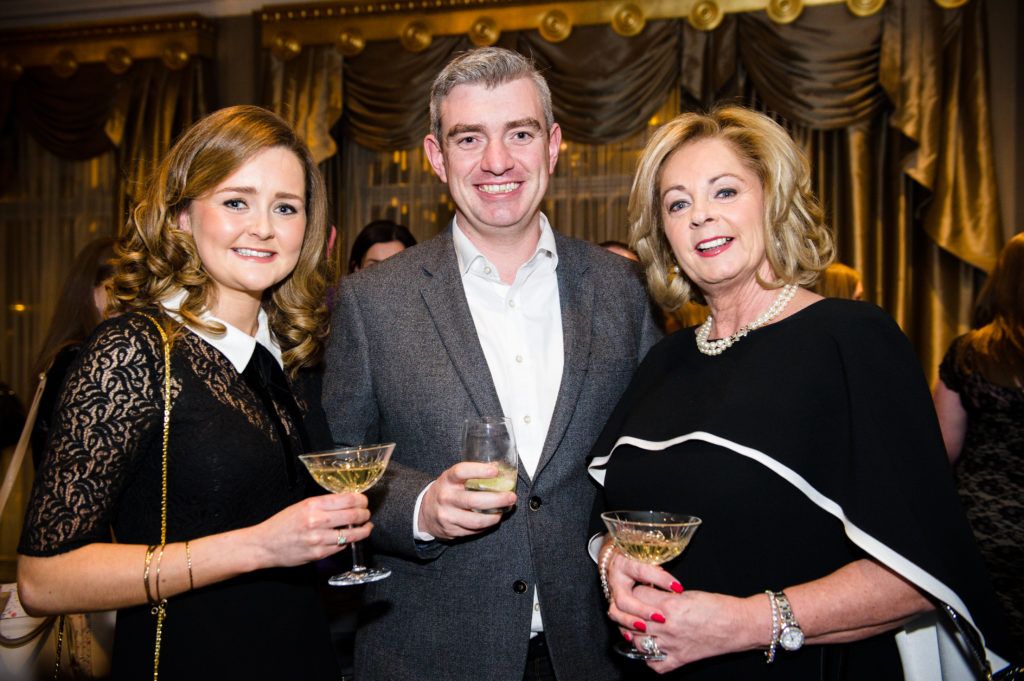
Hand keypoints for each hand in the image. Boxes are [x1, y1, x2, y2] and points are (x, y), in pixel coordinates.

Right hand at [249, 493, 371, 568]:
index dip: (361, 499)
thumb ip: (324, 504)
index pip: (348, 499)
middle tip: (366, 513)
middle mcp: (317, 521)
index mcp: (313, 505)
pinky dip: (348, 541)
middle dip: (365, 514)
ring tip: (366, 527)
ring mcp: (319, 539)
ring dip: (363, 530)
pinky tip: (348, 538)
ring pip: (352, 534)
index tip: (364, 501)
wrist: (265, 545)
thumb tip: (348, 502)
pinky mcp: (319, 554)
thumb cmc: (282, 524)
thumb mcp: (301, 506)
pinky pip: (341, 547)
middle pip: (354, 515)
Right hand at [418, 462, 516, 540]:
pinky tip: (492, 519)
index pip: (461, 472)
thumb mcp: (453, 478)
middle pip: (473, 500)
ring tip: (504, 511)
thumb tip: (499, 469)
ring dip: (494, 517)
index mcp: (447, 480)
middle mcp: (446, 497)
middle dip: (496, 500)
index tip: (495, 470)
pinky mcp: (451, 531)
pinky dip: (486, 525)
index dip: (479, 470)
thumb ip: (471, 475)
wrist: (425, 512)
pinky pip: (473, 530)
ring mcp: (447, 516)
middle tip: (511, 497)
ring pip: (475, 520)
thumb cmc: (446, 491)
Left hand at [606, 553, 759, 671]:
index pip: (636, 596)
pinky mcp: (679, 659)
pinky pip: (654, 664)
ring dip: (634, 633)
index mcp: (670, 607)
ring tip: (639, 625)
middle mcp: (667, 628)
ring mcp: (672, 646)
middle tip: (632, 606)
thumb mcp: (686, 593)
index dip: (636, 590)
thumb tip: (646, 593)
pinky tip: (651, 647)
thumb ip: (663, 595)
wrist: (739, 625)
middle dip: (629, 611)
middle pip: (631, 619)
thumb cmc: (717, 606)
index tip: (638, 588)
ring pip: (636, 642)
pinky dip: (649, 657)